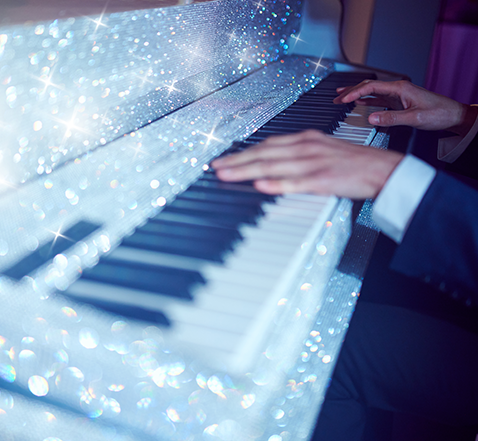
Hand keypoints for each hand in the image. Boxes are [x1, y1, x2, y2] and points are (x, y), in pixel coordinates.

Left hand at [212, 130, 403, 198]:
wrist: (382, 169)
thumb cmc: (352, 162)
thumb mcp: (321, 150)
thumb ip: (297, 154)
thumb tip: (273, 162)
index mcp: (305, 140)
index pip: (267, 145)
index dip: (244, 152)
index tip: (225, 158)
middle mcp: (306, 148)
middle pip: (264, 154)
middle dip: (237, 161)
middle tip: (216, 167)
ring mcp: (314, 163)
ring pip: (273, 166)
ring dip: (247, 171)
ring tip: (227, 175)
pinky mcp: (323, 179)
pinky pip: (295, 182)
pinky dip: (277, 184)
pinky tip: (261, 186)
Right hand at [333, 80, 477, 135]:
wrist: (452, 115)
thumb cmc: (438, 113)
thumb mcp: (414, 118)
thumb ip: (391, 118)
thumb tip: (371, 118)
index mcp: (400, 88)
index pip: (371, 87)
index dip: (354, 92)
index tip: (343, 99)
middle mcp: (397, 89)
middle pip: (368, 87)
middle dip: (350, 92)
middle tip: (336, 98)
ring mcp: (397, 95)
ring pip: (371, 92)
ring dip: (356, 95)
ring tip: (341, 99)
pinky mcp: (398, 102)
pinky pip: (378, 99)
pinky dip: (365, 100)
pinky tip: (358, 103)